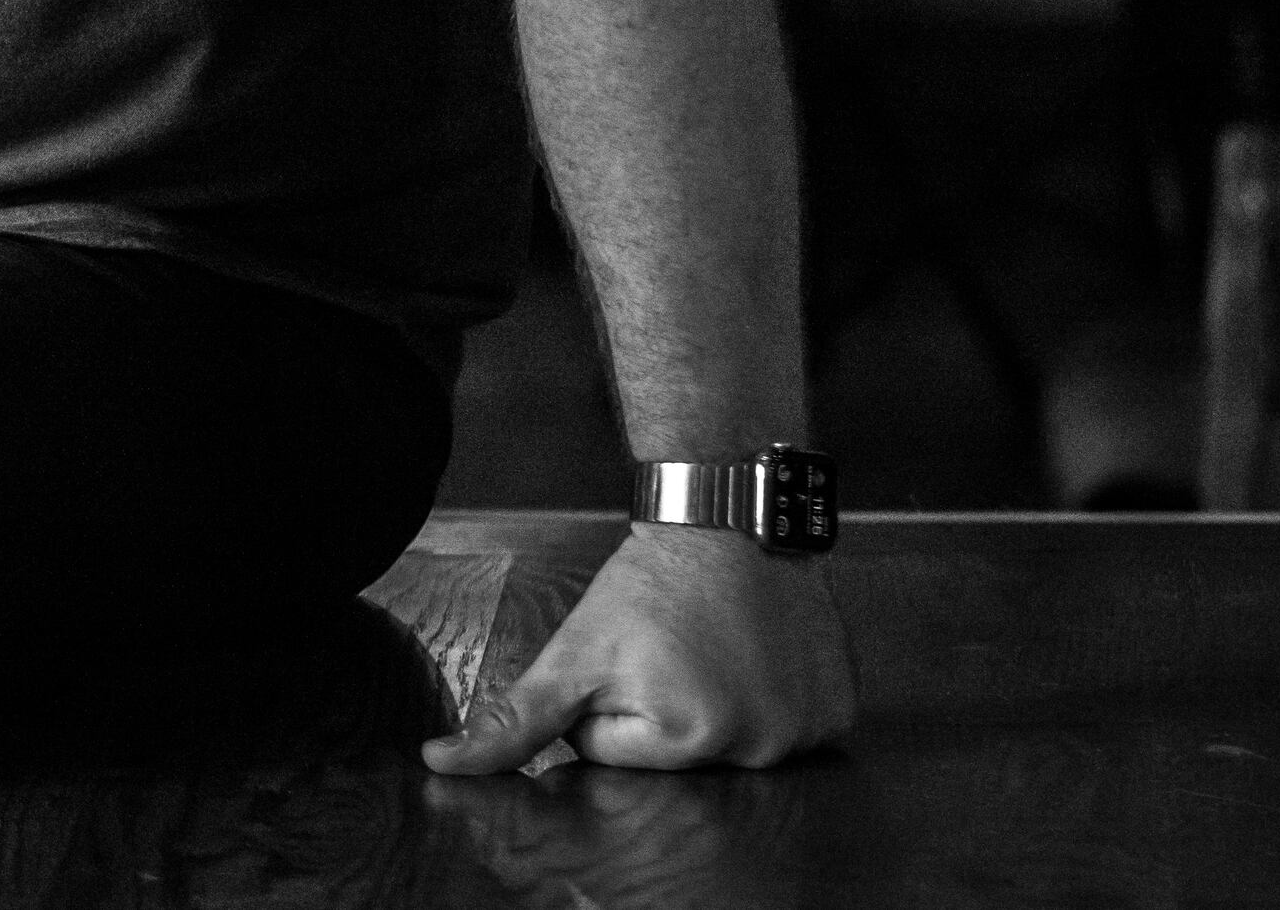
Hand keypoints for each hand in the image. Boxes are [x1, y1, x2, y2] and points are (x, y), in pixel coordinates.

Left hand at [422, 523, 853, 773]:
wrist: (729, 515)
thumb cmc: (651, 580)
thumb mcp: (573, 649)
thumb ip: (513, 719)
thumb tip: (442, 764)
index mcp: (692, 742)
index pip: (613, 756)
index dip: (604, 704)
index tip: (628, 656)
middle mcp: (760, 751)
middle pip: (672, 759)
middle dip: (656, 712)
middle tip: (669, 649)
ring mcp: (807, 733)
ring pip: (727, 743)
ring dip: (712, 702)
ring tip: (712, 646)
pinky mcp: (837, 711)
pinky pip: (784, 725)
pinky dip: (766, 695)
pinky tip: (756, 652)